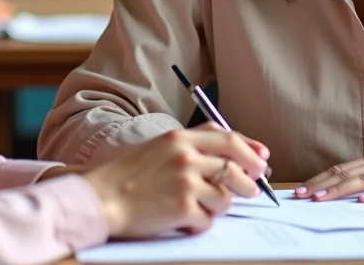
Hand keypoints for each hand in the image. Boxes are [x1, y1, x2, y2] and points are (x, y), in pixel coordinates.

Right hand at [81, 128, 269, 238]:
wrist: (100, 198)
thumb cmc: (127, 175)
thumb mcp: (159, 147)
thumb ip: (192, 146)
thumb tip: (231, 155)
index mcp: (180, 139)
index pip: (229, 139)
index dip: (251, 150)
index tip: (263, 159)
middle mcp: (186, 158)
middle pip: (236, 169)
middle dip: (249, 182)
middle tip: (252, 190)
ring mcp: (186, 183)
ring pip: (226, 198)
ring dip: (220, 206)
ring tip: (202, 207)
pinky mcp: (183, 209)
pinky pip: (208, 221)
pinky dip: (200, 224)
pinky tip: (185, 221)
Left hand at [295, 141, 363, 202]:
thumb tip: (353, 194)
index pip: (341, 169)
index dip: (320, 179)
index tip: (300, 190)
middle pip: (346, 173)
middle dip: (321, 185)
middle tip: (300, 196)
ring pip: (363, 180)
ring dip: (340, 190)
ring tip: (321, 199)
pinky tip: (363, 201)